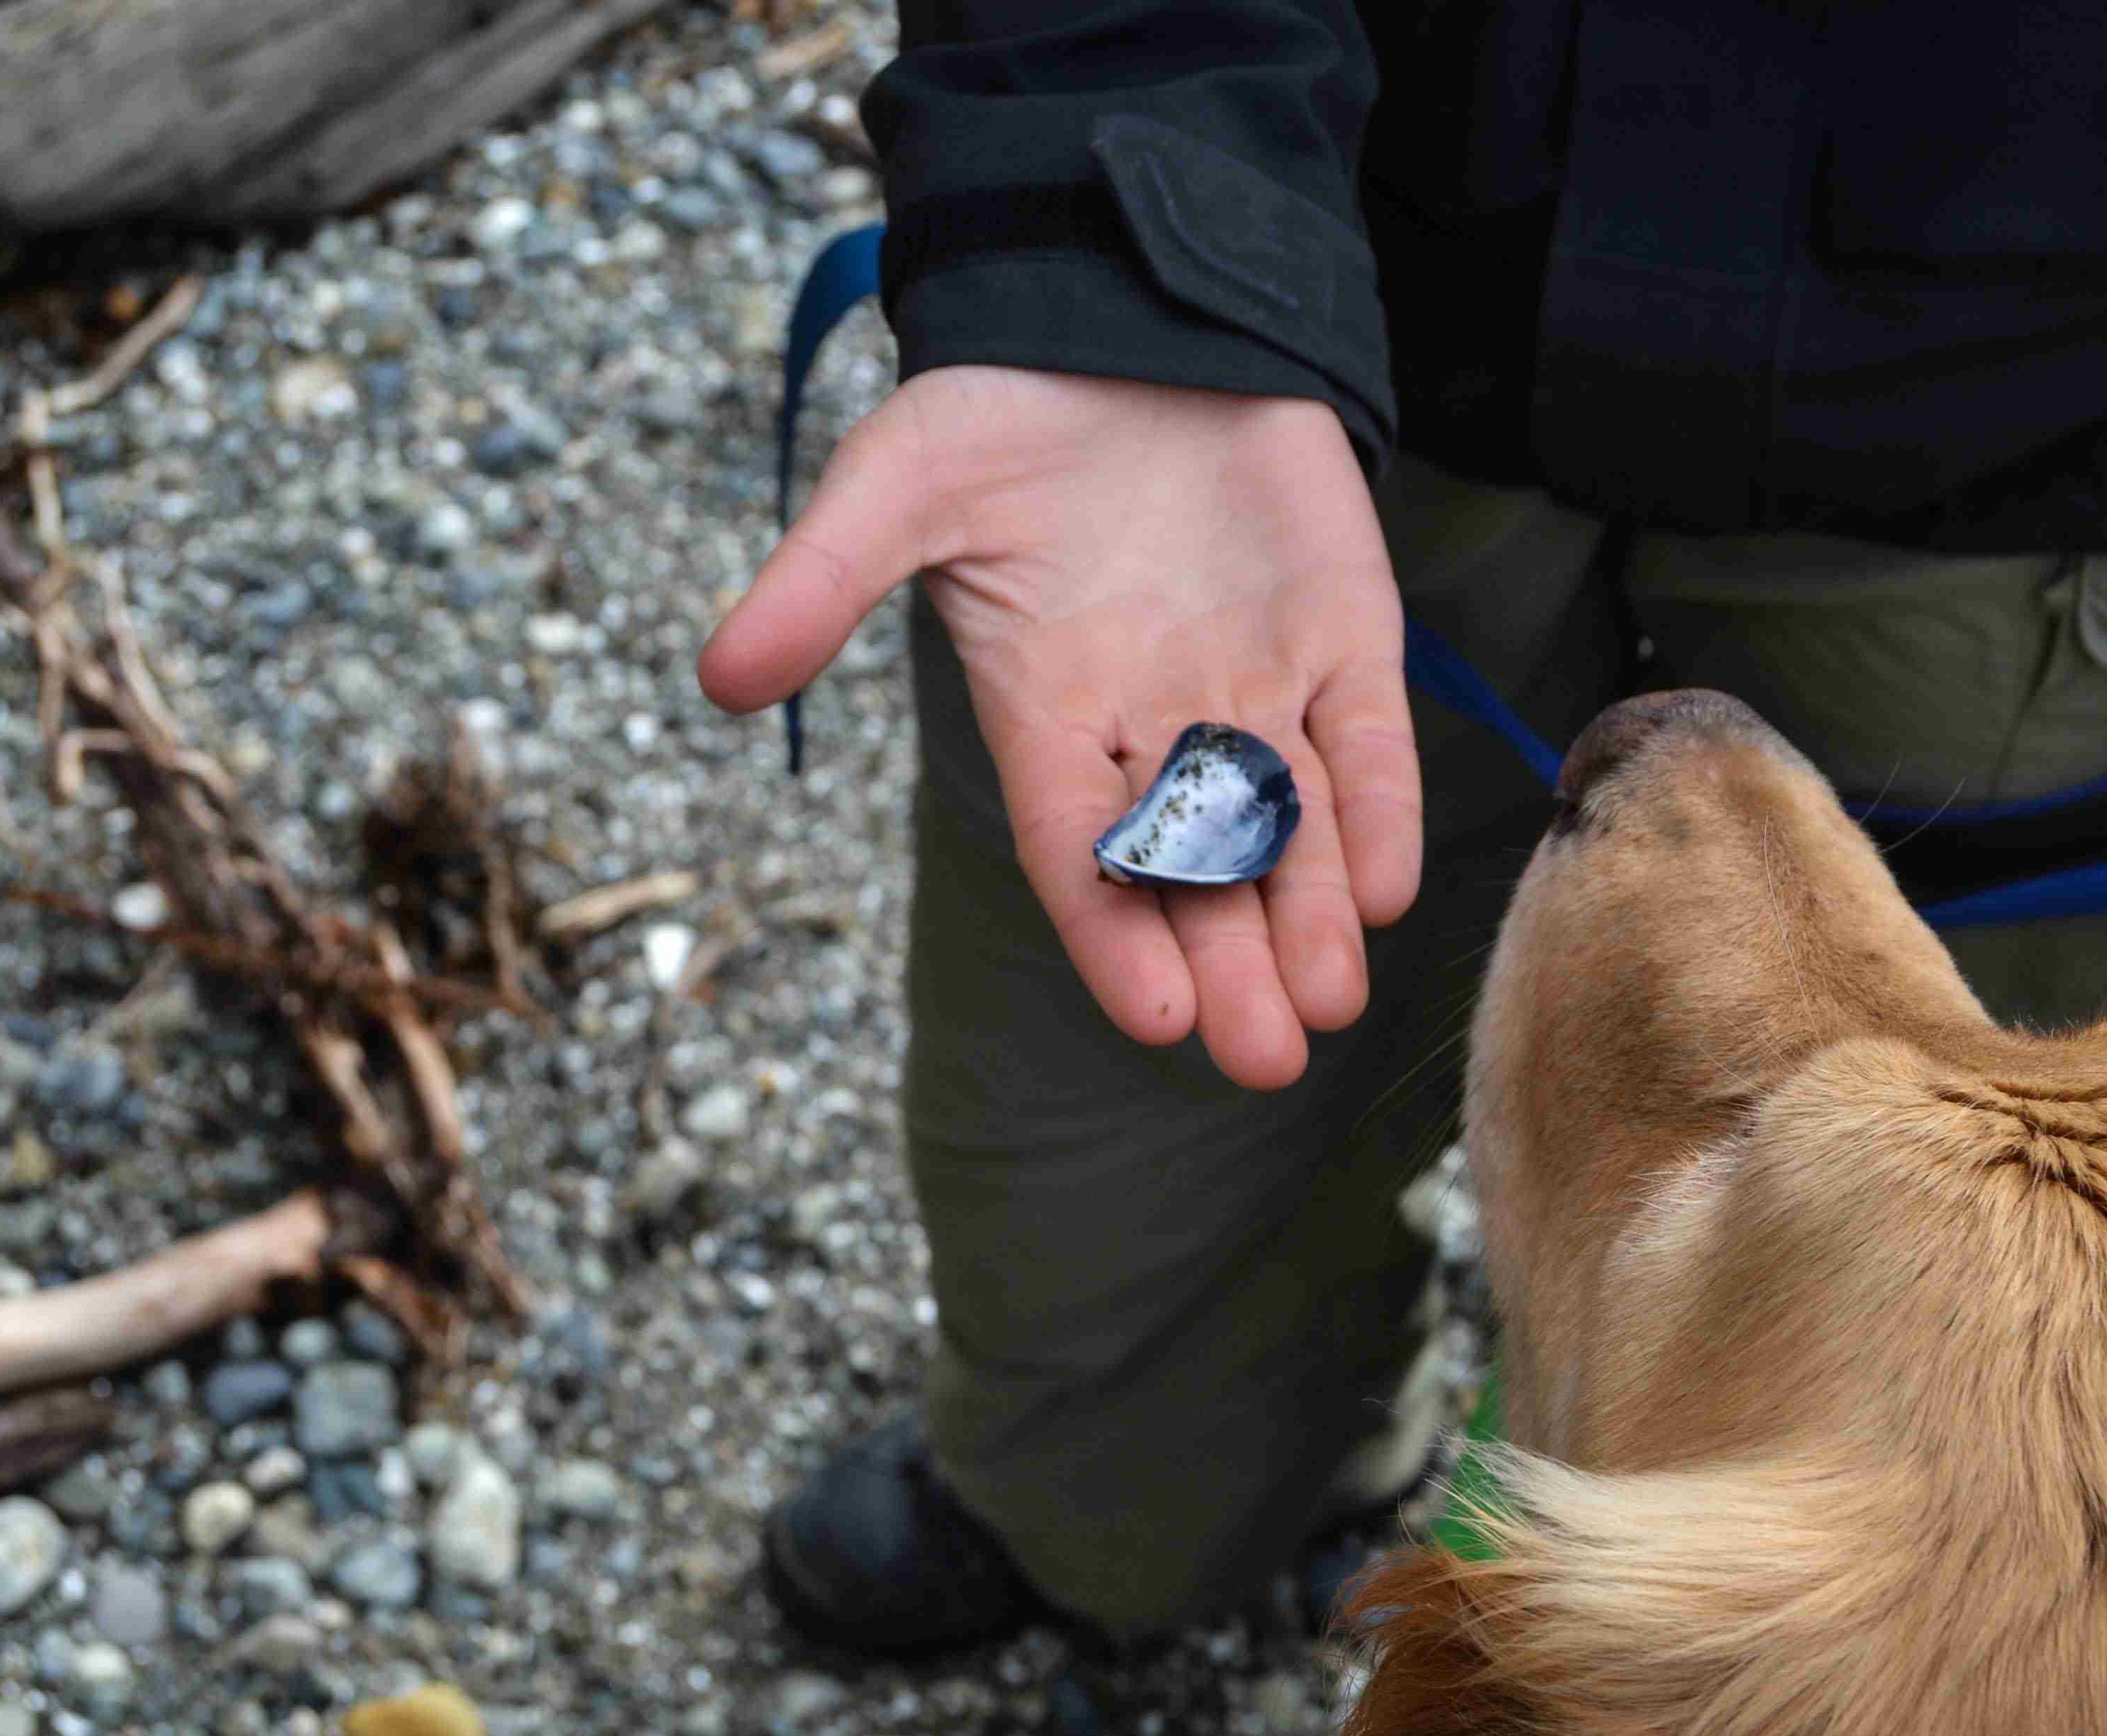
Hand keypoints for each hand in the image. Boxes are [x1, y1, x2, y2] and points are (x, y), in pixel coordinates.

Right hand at [698, 366, 1420, 1089]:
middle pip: (1194, 869)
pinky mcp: (1342, 631)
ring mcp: (1254, 682)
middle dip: (1230, 961)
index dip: (1115, 934)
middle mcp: (1155, 722)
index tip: (1157, 1018)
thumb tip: (715, 679)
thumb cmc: (998, 406)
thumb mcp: (895, 483)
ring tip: (1331, 1002)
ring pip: (1289, 825)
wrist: (1121, 309)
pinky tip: (1391, 885)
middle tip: (1264, 1055)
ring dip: (1314, 913)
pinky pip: (1365, 737)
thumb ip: (821, 581)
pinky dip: (1378, 806)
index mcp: (1049, 714)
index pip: (1079, 851)